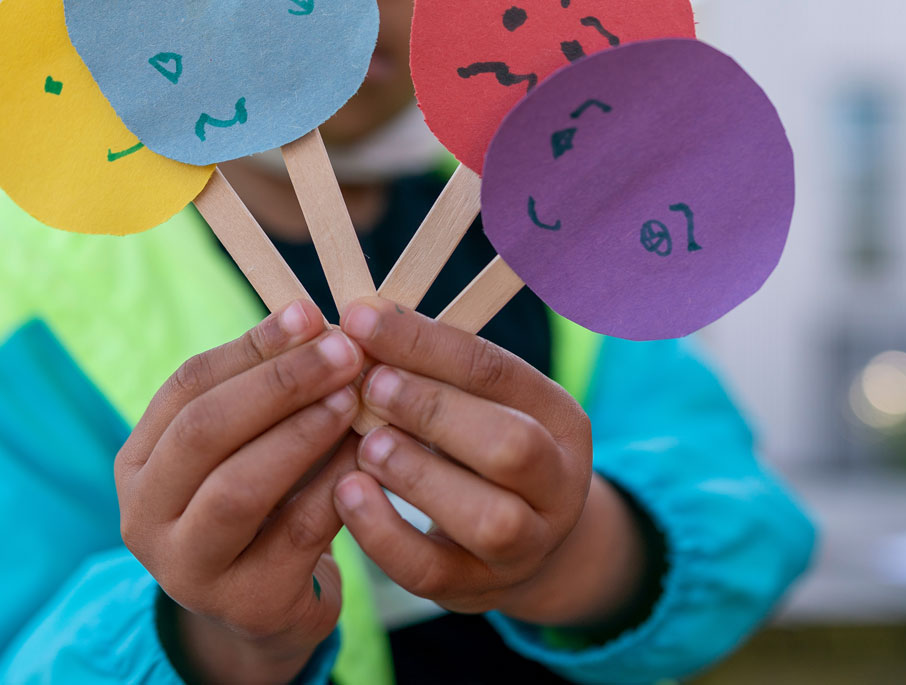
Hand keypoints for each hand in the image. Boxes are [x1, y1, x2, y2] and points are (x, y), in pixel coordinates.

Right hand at [115, 300, 365, 683]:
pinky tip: (370, 453)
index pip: (187, 385)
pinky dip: (336, 484)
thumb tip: (314, 318)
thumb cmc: (261, 507)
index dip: (251, 346)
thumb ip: (264, 391)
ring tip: (354, 397)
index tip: (310, 312)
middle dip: (279, 384)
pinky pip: (297, 532)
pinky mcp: (246, 603)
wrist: (264, 610)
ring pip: (240, 488)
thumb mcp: (243, 447)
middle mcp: (145, 517)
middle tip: (343, 351)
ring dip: (303, 433)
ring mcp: (189, 567)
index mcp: (138, 463)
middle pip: (204, 432)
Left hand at [333, 299, 647, 626]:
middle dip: (433, 409)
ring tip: (366, 443)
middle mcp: (556, 483)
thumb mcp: (475, 401)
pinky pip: (432, 570)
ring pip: (487, 518)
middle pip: (512, 445)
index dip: (424, 342)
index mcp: (557, 416)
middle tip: (370, 384)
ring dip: (418, 474)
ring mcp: (524, 544)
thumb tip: (359, 320)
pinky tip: (347, 493)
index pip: (496, 370)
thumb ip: (432, 368)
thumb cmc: (476, 445)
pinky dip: (384, 532)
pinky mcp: (476, 587)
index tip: (360, 318)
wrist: (517, 542)